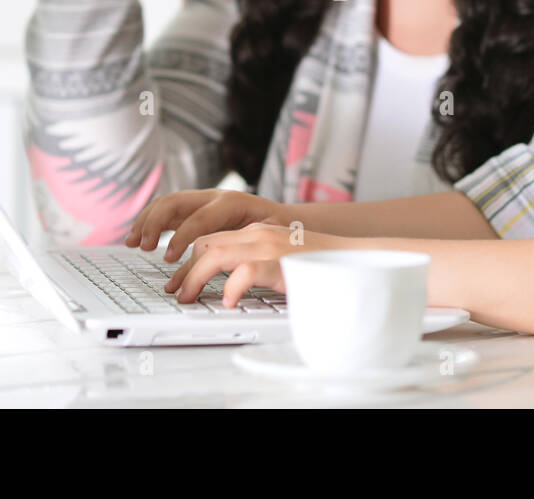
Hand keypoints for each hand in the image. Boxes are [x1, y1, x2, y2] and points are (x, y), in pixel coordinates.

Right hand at [124, 189, 292, 260]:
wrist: (288, 218)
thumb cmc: (280, 231)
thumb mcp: (272, 238)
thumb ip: (254, 247)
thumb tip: (243, 268)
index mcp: (232, 203)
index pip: (199, 218)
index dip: (182, 237)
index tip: (168, 258)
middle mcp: (214, 197)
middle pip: (175, 201)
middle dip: (155, 223)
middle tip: (142, 246)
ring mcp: (203, 200)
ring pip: (167, 203)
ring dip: (146, 221)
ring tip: (131, 242)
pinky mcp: (196, 209)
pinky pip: (168, 211)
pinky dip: (150, 222)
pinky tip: (137, 237)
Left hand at [164, 222, 346, 305]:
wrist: (357, 262)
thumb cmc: (322, 267)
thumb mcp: (283, 260)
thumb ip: (258, 264)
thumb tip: (230, 284)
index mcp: (260, 230)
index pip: (212, 238)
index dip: (190, 260)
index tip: (179, 280)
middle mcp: (260, 232)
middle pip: (206, 243)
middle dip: (184, 269)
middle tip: (176, 292)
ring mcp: (270, 245)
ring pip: (215, 253)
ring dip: (195, 278)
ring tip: (188, 298)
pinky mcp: (280, 262)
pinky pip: (244, 272)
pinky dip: (230, 288)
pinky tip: (228, 302)